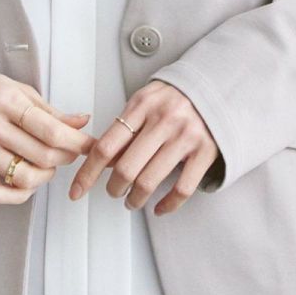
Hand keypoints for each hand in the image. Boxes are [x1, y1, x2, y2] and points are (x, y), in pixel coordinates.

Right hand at [0, 68, 95, 203]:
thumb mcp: (18, 90)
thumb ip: (50, 110)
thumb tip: (81, 123)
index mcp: (6, 101)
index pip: (51, 130)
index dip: (77, 142)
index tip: (88, 146)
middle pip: (42, 155)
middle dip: (65, 158)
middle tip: (69, 153)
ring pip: (23, 177)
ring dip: (45, 176)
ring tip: (47, 166)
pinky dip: (19, 194)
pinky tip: (27, 184)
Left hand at [69, 81, 218, 214]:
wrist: (217, 87)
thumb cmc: (175, 97)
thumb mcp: (145, 101)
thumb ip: (125, 127)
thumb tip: (102, 160)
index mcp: (142, 106)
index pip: (105, 146)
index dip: (87, 173)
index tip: (77, 191)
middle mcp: (164, 120)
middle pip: (126, 169)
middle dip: (114, 189)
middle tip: (114, 192)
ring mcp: (186, 137)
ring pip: (149, 181)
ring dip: (135, 199)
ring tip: (132, 200)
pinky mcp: (206, 151)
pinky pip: (182, 188)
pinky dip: (167, 204)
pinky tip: (159, 207)